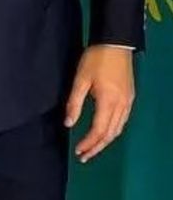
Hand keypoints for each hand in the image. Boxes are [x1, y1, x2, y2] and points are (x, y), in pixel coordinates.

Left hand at [64, 46, 134, 162]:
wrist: (116, 42)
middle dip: (97, 147)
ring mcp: (128, 101)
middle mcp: (121, 105)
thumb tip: (69, 123)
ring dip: (105, 141)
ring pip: (119, 129)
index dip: (88, 143)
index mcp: (108, 101)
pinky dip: (113, 130)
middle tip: (84, 156)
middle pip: (110, 134)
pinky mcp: (130, 97)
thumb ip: (75, 102)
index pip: (98, 130)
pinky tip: (105, 132)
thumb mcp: (81, 79)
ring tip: (93, 148)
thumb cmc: (96, 59)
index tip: (78, 151)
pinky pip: (123, 120)